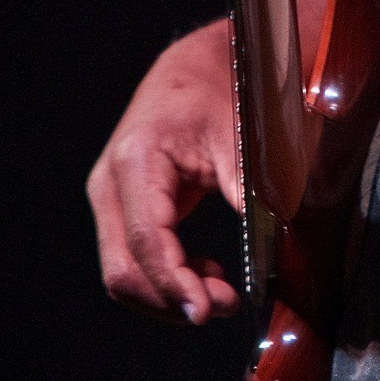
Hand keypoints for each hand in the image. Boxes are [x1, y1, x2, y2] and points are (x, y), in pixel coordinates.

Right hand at [86, 20, 241, 324]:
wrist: (197, 70)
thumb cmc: (220, 96)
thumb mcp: (241, 139)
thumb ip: (247, 192)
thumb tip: (268, 248)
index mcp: (137, 161)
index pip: (145, 240)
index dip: (173, 283)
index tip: (205, 311)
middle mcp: (111, 184)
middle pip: (124, 268)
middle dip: (172, 298)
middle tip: (225, 305)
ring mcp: (113, 200)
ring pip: (125, 272)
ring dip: (169, 294)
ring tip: (221, 293)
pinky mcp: (125, 210)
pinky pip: (135, 259)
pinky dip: (167, 279)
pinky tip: (205, 274)